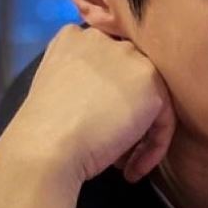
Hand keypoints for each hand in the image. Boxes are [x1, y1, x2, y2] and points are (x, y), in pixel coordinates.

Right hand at [3, 24, 175, 186]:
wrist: (46, 146)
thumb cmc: (43, 130)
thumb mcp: (56, 89)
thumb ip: (83, 80)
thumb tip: (110, 100)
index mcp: (74, 37)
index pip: (108, 65)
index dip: (107, 100)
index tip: (97, 127)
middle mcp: (105, 39)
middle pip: (131, 79)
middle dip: (126, 116)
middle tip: (113, 149)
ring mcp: (129, 56)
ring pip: (150, 99)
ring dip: (139, 136)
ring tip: (121, 163)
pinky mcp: (150, 81)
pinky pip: (164, 119)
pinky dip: (153, 148)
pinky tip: (132, 169)